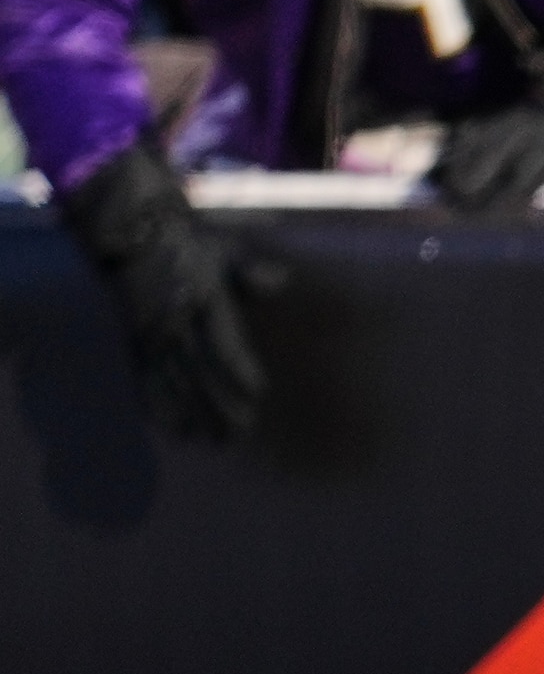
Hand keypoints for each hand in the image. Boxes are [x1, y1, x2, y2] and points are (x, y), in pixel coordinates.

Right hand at [62, 142, 286, 444]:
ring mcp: (150, 332)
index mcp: (203, 297)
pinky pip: (141, 377)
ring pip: (171, 380)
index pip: (224, 341)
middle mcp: (174, 319)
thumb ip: (250, 273)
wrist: (131, 232)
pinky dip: (154, 405)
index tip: (259, 393)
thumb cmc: (188, 244)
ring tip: (209, 441)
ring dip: (190, 413)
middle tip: (240, 433)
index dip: (240, 369)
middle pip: (199, 371)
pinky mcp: (133, 339)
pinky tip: (169, 429)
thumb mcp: (223, 252)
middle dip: (218, 404)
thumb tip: (281, 281)